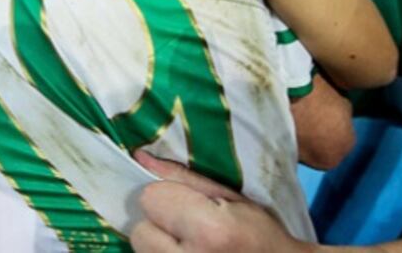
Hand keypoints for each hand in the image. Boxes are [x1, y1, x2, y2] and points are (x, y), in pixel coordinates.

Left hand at [132, 151, 311, 252]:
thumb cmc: (260, 233)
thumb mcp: (231, 197)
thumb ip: (183, 177)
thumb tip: (140, 158)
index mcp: (208, 229)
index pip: (151, 198)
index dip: (167, 196)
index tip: (187, 202)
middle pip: (140, 231)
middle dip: (159, 224)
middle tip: (187, 226)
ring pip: (143, 251)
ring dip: (159, 244)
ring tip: (188, 243)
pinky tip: (187, 252)